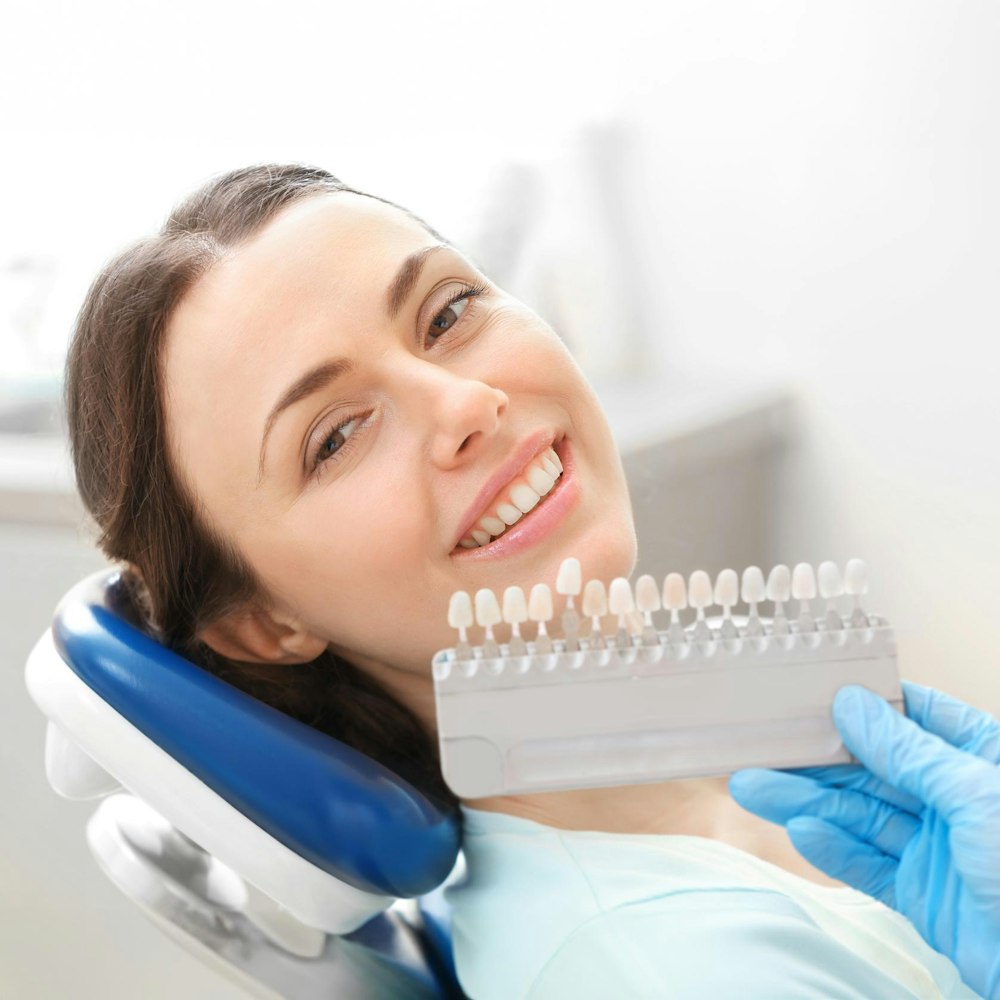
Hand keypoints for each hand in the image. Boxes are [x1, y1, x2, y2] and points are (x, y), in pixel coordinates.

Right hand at [728, 682, 999, 999]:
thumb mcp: (976, 796)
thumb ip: (910, 753)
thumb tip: (853, 705)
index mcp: (984, 759)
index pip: (917, 716)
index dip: (865, 703)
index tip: (811, 691)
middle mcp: (957, 799)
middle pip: (874, 769)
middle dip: (816, 761)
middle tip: (762, 748)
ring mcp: (938, 847)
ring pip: (861, 816)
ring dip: (807, 803)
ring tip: (755, 789)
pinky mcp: (923, 894)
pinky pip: (868, 865)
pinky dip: (834, 850)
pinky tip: (801, 832)